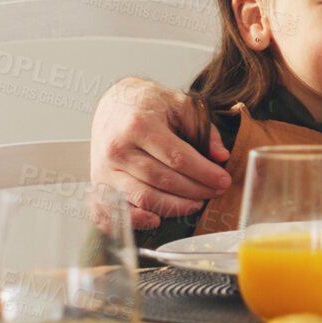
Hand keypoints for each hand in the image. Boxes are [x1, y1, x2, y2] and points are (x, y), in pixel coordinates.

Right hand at [90, 77, 230, 229]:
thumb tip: (220, 156)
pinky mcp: (99, 182)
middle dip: (194, 191)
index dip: (204, 173)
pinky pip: (114, 210)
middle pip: (162, 180)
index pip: (177, 158)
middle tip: (215, 192)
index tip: (223, 180)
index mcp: (139, 125)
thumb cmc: (148, 104)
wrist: (115, 102)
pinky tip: (156, 220)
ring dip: (174, 206)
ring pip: (143, 198)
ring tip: (196, 203)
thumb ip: (203, 128)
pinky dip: (135, 220)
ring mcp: (105, 168)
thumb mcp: (180, 103)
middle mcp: (118, 148)